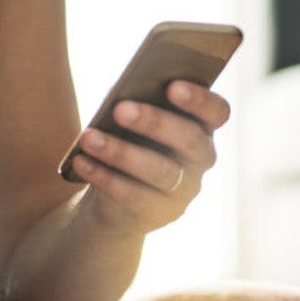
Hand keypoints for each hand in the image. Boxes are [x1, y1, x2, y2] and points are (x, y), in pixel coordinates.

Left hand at [69, 80, 229, 233]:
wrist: (116, 195)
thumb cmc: (129, 139)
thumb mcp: (136, 118)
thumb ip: (139, 101)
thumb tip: (120, 94)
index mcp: (202, 126)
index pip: (218, 112)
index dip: (200, 100)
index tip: (172, 86)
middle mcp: (201, 160)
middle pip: (189, 140)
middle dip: (155, 123)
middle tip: (119, 109)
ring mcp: (183, 190)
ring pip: (160, 171)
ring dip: (121, 152)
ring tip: (88, 137)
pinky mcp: (159, 214)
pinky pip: (134, 196)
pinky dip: (104, 177)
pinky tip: (82, 162)